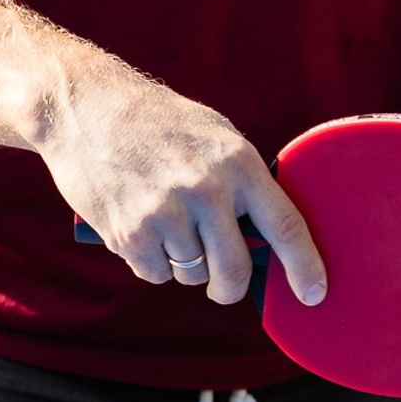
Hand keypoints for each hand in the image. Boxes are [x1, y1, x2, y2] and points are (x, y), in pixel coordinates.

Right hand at [41, 57, 325, 309]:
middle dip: (228, 287)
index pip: (285, 226)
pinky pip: (155, 274)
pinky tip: (138, 226)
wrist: (86, 107)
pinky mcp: (131, 232)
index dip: (305, 266)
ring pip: (192, 274)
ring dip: (182, 264)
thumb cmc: (156, 122)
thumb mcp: (213, 135)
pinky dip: (149, 261)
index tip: (314, 294)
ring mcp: (167, 213)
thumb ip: (240, 181)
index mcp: (237, 161)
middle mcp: (207, 189)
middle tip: (221, 285)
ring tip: (163, 224)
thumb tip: (265, 236)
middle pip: (235, 270)